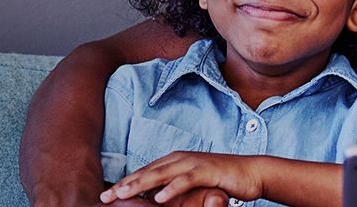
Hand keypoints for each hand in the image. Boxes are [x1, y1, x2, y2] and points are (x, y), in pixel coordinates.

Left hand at [100, 151, 266, 204]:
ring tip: (123, 194)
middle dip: (125, 184)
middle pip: (146, 172)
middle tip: (106, 196)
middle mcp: (179, 159)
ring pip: (161, 174)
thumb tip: (151, 196)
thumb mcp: (190, 182)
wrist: (250, 172)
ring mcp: (192, 163)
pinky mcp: (207, 171)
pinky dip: (171, 189)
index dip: (124, 184)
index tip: (106, 196)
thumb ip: (171, 185)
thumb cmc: (219, 179)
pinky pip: (185, 180)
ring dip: (140, 184)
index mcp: (173, 161)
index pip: (143, 173)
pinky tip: (157, 198)